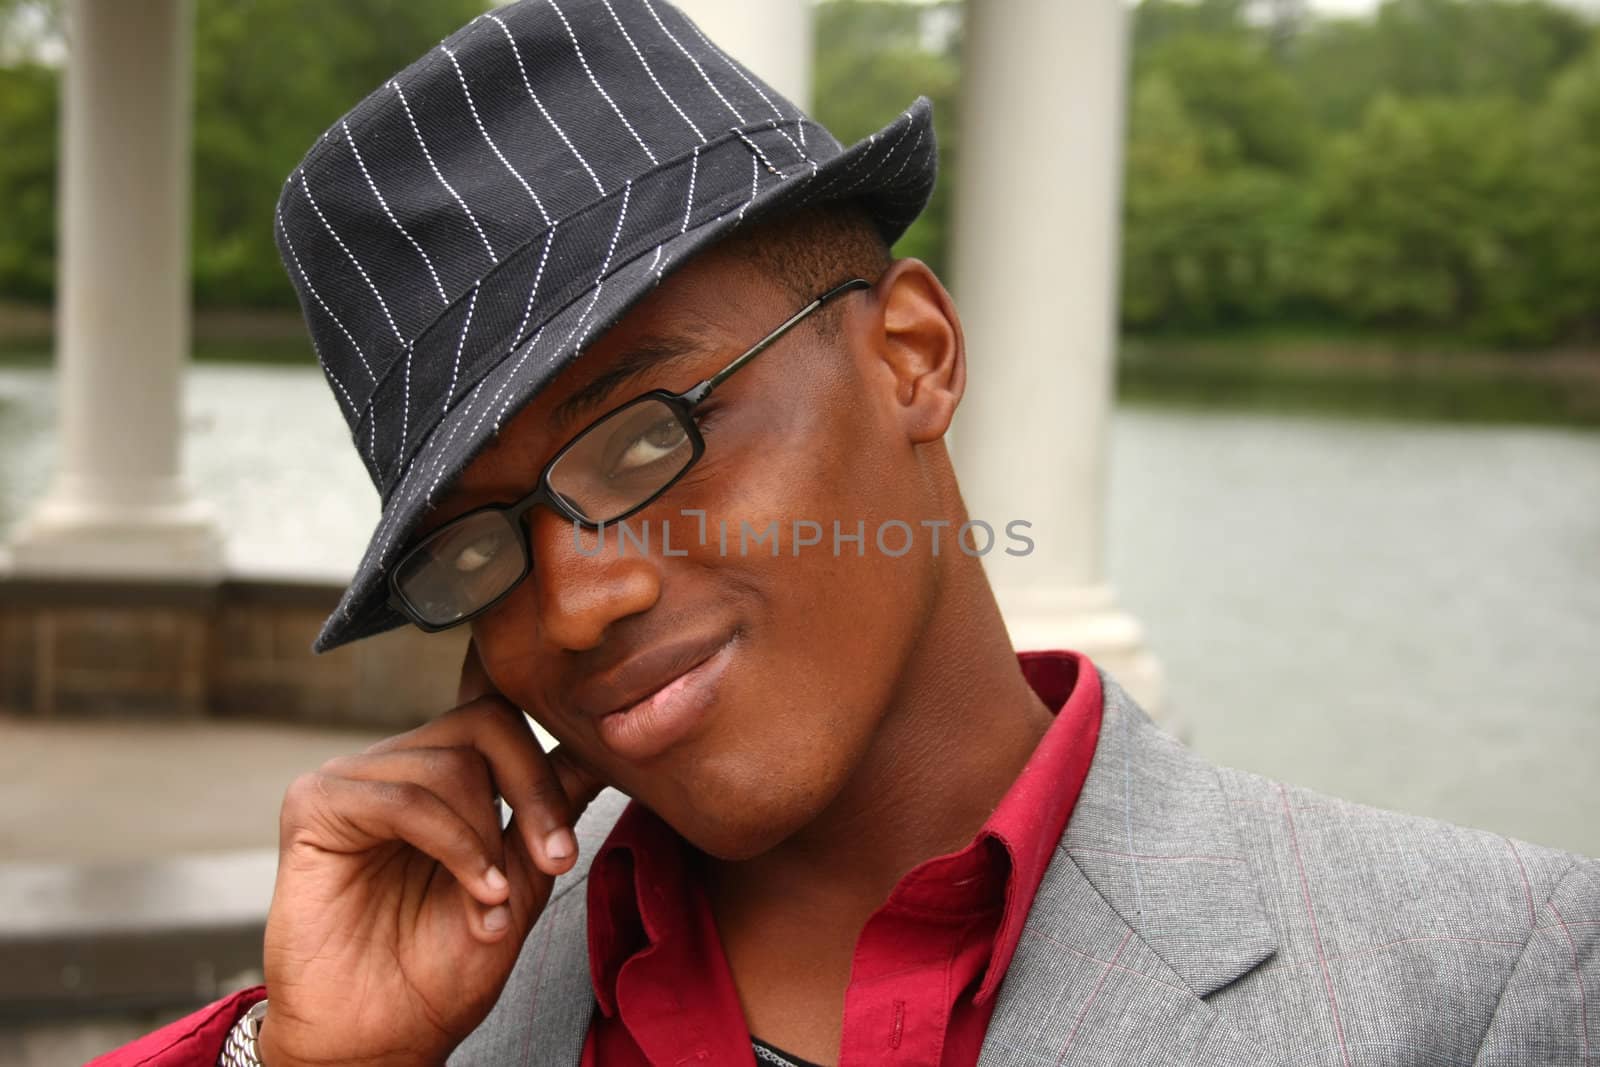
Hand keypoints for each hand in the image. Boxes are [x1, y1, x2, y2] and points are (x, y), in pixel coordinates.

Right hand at [257, 641, 604, 1066]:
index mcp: (440, 775)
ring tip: (492, 903)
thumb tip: (598, 749)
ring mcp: (353, 779)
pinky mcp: (315, 803)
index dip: (548, 762)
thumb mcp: (521, 879)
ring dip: (488, 842)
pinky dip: (454, 845)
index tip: (569, 842)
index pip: (503, 717)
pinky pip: (406, 798)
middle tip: (555, 860)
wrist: (381, 1038)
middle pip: (487, 724)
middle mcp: (397, 765)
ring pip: (454, 765)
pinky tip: (476, 891)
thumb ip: (552, 810)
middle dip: (536, 793)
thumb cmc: (442, 968)